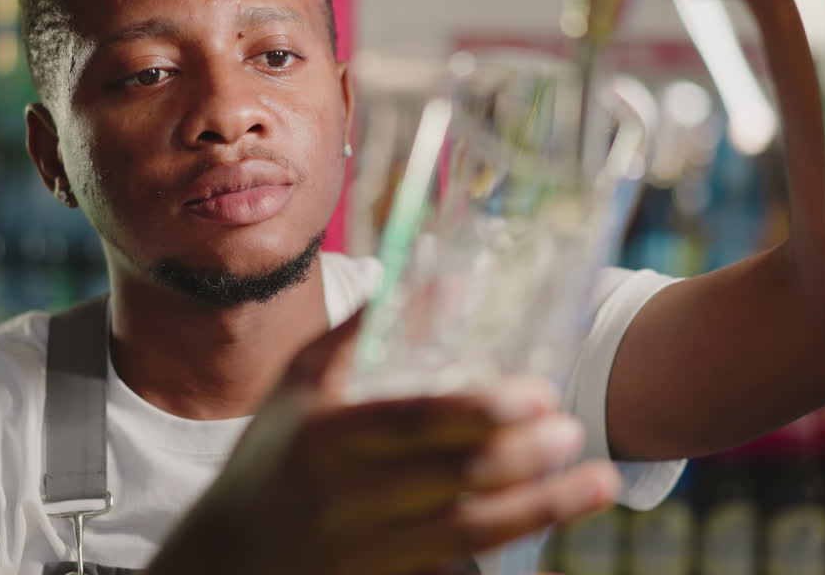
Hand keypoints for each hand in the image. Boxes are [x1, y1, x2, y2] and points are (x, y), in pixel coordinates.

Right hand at [148, 314, 619, 574]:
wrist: (224, 563)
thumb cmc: (269, 460)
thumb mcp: (295, 387)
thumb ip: (358, 332)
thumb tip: (431, 278)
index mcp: (323, 437)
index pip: (411, 421)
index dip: (480, 410)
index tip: (541, 394)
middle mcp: (344, 499)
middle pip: (452, 481)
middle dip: (525, 458)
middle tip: (577, 430)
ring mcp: (363, 553)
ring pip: (468, 533)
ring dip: (541, 508)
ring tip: (599, 482)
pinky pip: (456, 570)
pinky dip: (511, 550)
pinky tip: (555, 532)